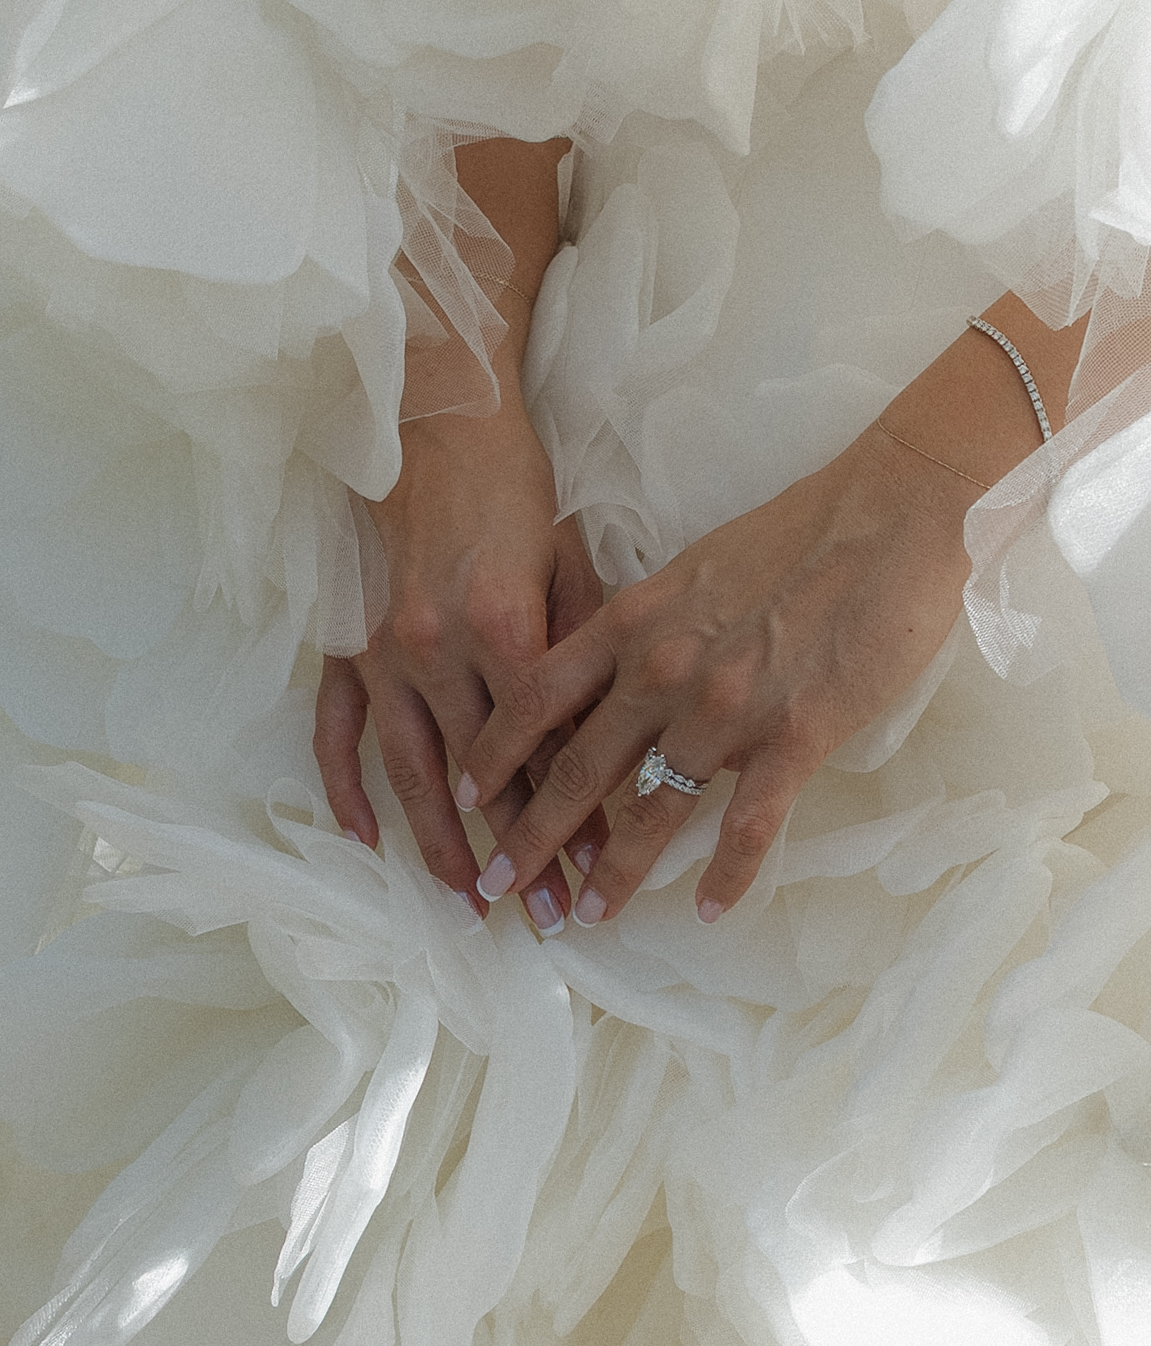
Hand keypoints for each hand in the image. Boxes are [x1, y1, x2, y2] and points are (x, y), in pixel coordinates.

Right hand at [314, 393, 605, 933]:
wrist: (439, 429)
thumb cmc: (518, 493)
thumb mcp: (571, 562)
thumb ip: (585, 651)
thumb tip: (618, 736)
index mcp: (506, 629)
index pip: (544, 749)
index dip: (573, 814)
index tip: (599, 868)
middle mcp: (440, 650)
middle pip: (482, 777)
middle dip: (515, 852)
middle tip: (540, 916)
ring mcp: (385, 653)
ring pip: (410, 771)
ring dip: (437, 844)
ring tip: (465, 903)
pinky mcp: (348, 645)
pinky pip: (338, 730)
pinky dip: (345, 787)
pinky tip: (364, 839)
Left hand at [457, 424, 979, 924]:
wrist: (889, 512)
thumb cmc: (798, 531)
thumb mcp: (695, 568)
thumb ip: (652, 626)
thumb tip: (627, 679)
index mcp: (634, 619)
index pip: (538, 696)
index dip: (494, 753)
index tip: (466, 796)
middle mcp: (664, 667)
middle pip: (577, 767)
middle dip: (530, 835)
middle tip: (497, 885)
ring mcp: (728, 706)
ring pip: (652, 809)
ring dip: (614, 873)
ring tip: (587, 917)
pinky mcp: (795, 735)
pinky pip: (748, 825)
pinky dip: (726, 876)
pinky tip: (706, 910)